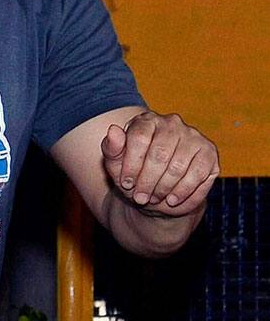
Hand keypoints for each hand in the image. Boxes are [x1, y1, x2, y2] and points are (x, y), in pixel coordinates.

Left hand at [101, 111, 218, 215]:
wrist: (158, 191)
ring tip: (154, 198)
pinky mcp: (209, 152)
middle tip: (140, 197)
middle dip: (147, 181)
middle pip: (160, 154)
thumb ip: (111, 148)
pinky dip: (183, 192)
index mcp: (147, 120)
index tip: (125, 183)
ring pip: (178, 167)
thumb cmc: (134, 173)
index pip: (139, 138)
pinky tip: (172, 200)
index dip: (131, 165)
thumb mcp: (116, 164)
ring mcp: (193, 136)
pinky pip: (198, 175)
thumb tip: (113, 130)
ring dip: (164, 189)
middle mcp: (172, 123)